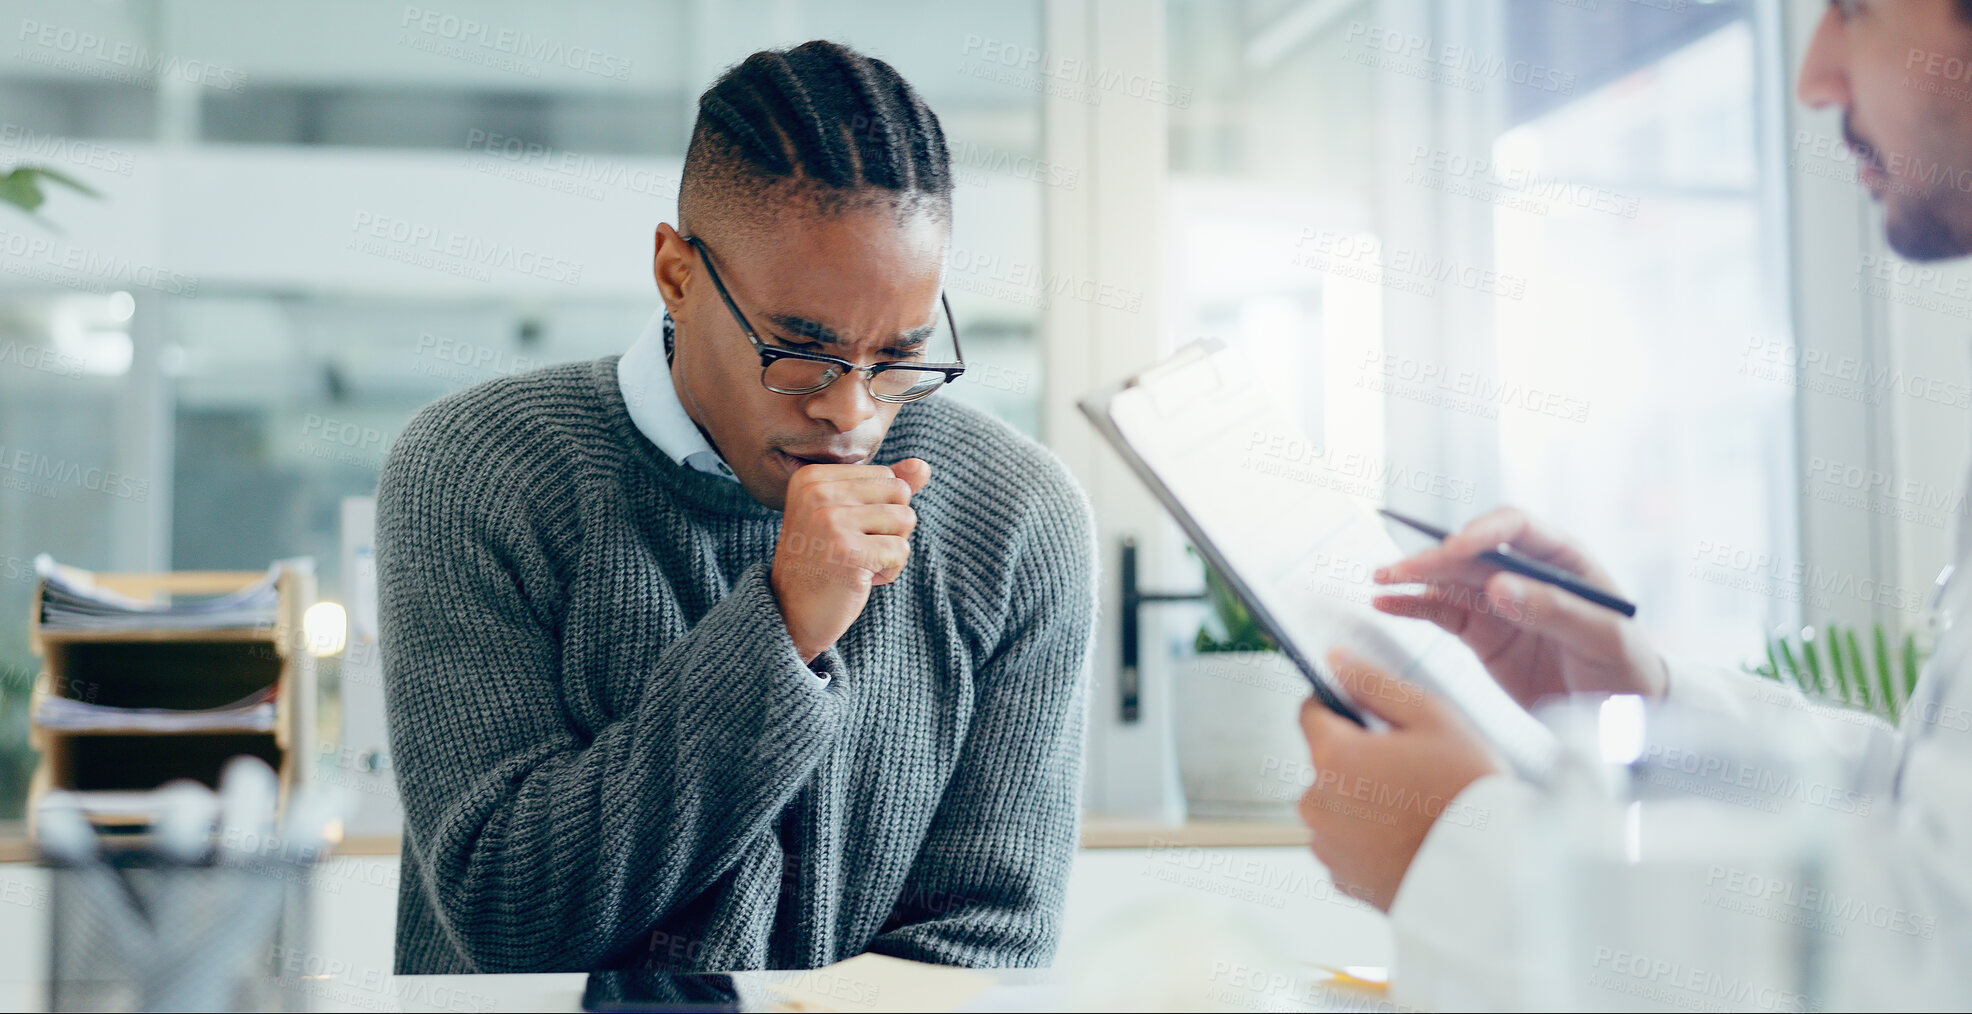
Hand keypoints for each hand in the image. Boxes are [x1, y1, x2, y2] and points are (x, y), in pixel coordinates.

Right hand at [771, 458, 930, 662]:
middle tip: (854, 549)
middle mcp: (817, 492)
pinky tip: (859, 579)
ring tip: (858, 563)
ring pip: (906, 520)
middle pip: (900, 492)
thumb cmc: (824, 562)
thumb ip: (884, 488)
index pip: (886, 475)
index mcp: (813, 477)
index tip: (844, 533)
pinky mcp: (848, 552)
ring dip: (891, 550)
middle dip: (891, 527)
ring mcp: (831, 521)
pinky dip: (889, 571)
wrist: (791, 614)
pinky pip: (902, 551)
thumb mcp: (849, 516)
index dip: (879, 509)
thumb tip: (923, 466)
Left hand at [1298, 648, 1502, 910]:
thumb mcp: (1432, 718)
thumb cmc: (1468, 793)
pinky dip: (1370, 838)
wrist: (1493, 878)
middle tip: (1413, 768)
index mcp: (1332, 757)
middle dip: (1359, 757)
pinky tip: (1409, 838)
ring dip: (1363, 799)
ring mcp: (1327, 846)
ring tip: (1417, 807)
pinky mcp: (1343, 879)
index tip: (1373, 715)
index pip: (1311, 712)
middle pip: (1326, 762)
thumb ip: (1375, 683)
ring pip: (1336, 804)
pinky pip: (1347, 843)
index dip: (1341, 705)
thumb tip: (1335, 660)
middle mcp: (1316, 804)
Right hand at [1372, 506, 1666, 709]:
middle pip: (1471, 553)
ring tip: (1380, 580)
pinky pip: (1441, 613)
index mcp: (1563, 559)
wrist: (1621, 714)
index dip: (1483, 532)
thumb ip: (1552, 610)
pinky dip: (1413, 607)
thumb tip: (1497, 586)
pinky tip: (1386, 604)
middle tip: (1401, 570)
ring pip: (1449, 580)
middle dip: (1435, 558)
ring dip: (1414, 577)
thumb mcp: (1601, 638)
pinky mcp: (1482, 633)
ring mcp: (1500, 602)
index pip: (1517, 528)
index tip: (1455, 547)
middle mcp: (1525, 572)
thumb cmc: (1625, 667)